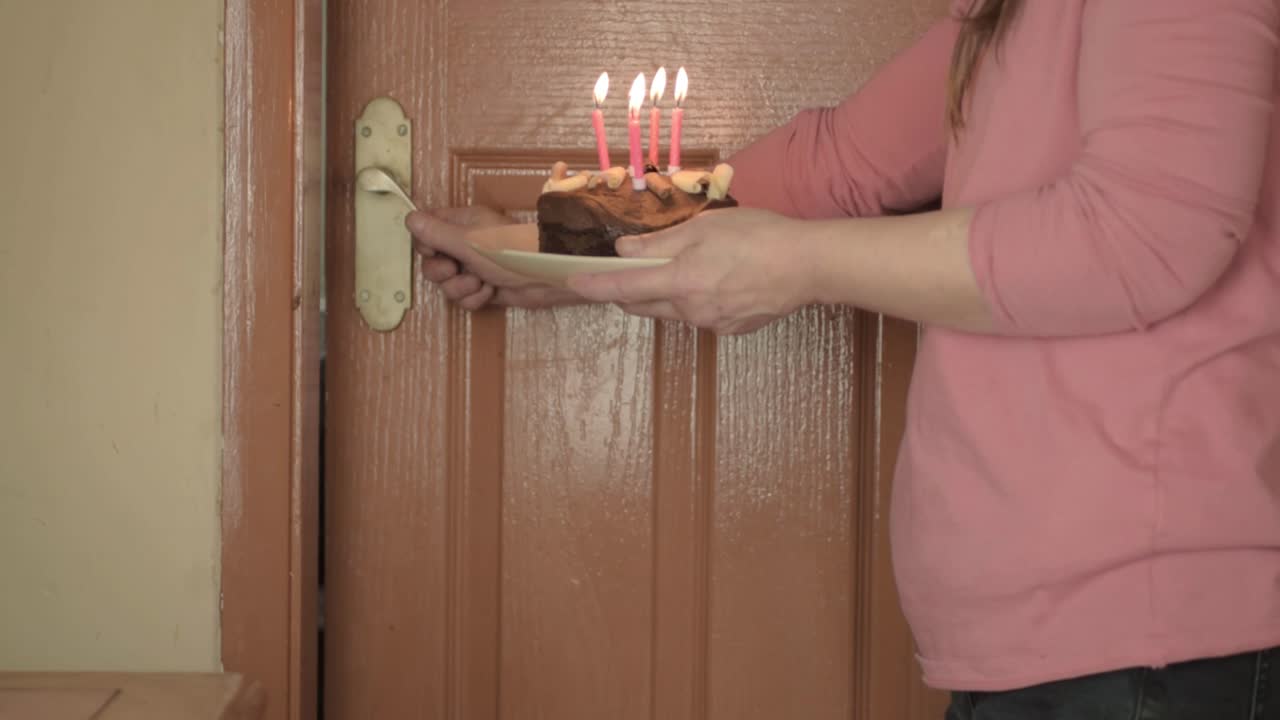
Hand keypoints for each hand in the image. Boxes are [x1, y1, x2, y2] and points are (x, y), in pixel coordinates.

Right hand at [406, 207, 581, 310]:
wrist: (547, 278)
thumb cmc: (513, 251)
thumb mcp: (469, 241)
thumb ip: (436, 232)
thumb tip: (408, 218)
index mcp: (462, 223)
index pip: (426, 230)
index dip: (424, 244)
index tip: (434, 250)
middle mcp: (466, 243)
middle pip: (432, 261)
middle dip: (442, 272)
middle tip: (456, 268)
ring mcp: (475, 266)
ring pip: (447, 283)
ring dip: (461, 287)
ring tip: (480, 281)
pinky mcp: (485, 288)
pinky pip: (464, 298)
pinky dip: (475, 298)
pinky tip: (490, 292)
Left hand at [566, 207, 814, 334]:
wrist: (807, 265)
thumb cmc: (758, 236)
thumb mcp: (704, 228)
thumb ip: (660, 243)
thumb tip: (625, 250)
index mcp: (681, 282)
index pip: (624, 288)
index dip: (595, 286)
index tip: (572, 283)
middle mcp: (691, 310)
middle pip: (644, 306)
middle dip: (629, 291)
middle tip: (628, 271)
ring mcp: (712, 324)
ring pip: (674, 310)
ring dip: (667, 294)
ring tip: (692, 267)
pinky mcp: (731, 330)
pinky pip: (701, 316)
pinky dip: (697, 300)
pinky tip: (720, 281)